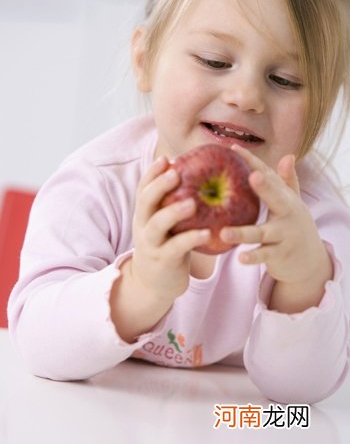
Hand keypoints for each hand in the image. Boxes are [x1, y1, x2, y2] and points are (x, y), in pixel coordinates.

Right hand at [129, 155, 210, 302]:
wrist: (152, 284)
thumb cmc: (166, 246)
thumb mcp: (164, 225)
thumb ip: (172, 205)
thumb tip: (195, 177)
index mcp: (144, 214)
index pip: (143, 189)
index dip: (152, 173)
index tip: (165, 158)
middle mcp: (143, 226)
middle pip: (145, 202)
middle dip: (158, 185)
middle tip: (176, 172)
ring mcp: (151, 244)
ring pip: (157, 224)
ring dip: (174, 212)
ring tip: (193, 203)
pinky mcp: (163, 261)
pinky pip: (176, 248)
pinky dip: (191, 238)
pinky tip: (207, 233)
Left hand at [220, 145, 332, 311]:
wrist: (309, 259)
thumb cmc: (292, 224)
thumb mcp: (291, 202)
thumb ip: (287, 181)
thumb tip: (288, 155)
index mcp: (286, 197)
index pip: (268, 175)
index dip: (252, 162)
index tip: (233, 149)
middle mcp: (287, 214)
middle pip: (276, 198)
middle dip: (266, 187)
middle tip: (252, 176)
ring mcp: (284, 235)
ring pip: (262, 233)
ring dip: (243, 233)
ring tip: (225, 232)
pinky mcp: (279, 255)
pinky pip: (264, 255)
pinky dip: (253, 257)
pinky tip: (240, 258)